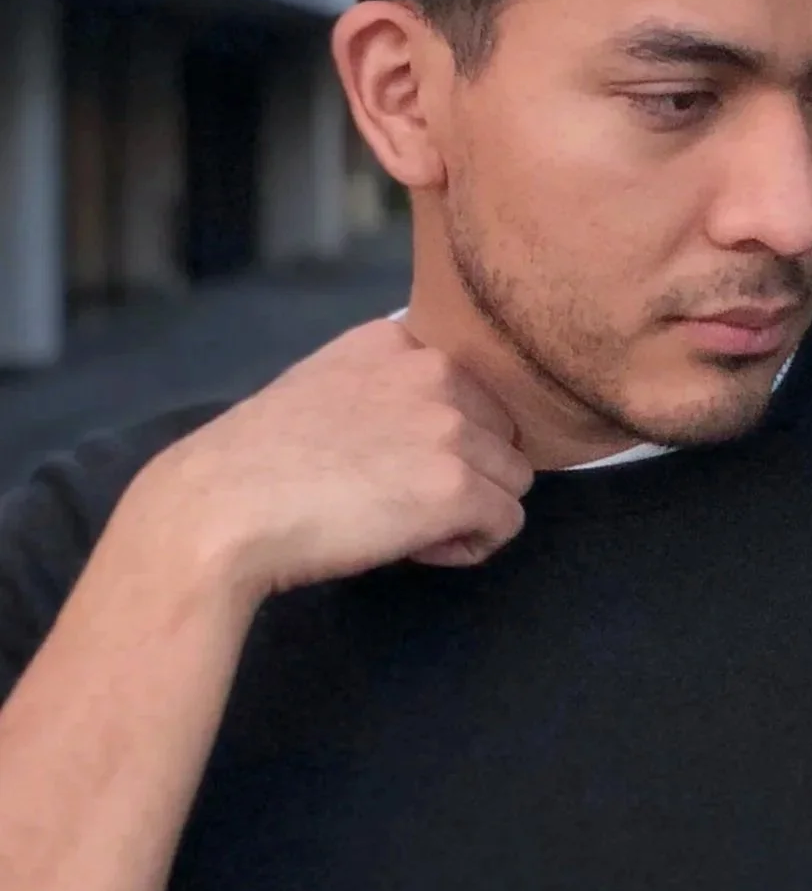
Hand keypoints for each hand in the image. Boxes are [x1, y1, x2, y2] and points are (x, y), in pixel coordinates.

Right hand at [126, 320, 533, 604]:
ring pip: (512, 479)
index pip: (469, 390)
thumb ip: (379, 391)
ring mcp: (451, 427)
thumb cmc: (255, 464)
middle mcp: (434, 371)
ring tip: (407, 527)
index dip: (441, 437)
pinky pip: (506, 523)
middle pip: (501, 433)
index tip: (390, 465)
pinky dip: (470, 546)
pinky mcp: (458, 486)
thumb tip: (419, 434)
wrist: (221, 509)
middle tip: (401, 503)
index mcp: (397, 341)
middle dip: (465, 472)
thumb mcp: (321, 389)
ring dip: (471, 511)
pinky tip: (416, 549)